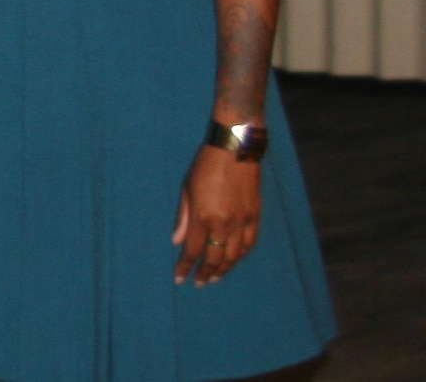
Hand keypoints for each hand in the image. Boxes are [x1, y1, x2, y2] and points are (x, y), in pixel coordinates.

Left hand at [172, 144, 261, 284]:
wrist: (236, 150)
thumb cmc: (205, 166)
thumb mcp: (186, 188)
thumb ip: (182, 217)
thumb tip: (177, 241)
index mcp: (203, 216)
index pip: (193, 250)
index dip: (186, 266)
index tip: (180, 279)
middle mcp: (224, 223)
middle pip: (214, 257)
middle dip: (205, 273)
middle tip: (199, 283)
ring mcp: (242, 221)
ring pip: (234, 255)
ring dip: (224, 269)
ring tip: (215, 277)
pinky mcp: (256, 216)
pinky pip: (249, 243)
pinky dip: (241, 255)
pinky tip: (234, 260)